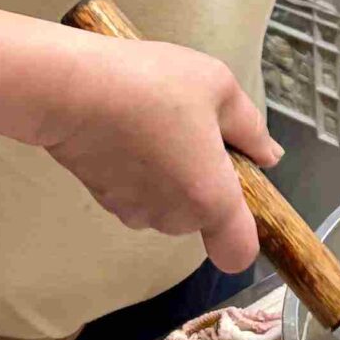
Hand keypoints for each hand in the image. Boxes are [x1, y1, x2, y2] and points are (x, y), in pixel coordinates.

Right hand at [33, 33, 276, 272]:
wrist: (71, 89)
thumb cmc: (150, 85)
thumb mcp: (218, 87)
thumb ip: (251, 128)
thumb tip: (268, 155)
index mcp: (210, 199)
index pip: (238, 254)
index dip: (245, 234)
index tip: (241, 197)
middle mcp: (173, 218)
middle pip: (201, 216)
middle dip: (204, 179)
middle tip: (195, 129)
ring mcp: (134, 212)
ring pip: (167, 202)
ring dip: (170, 173)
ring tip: (158, 122)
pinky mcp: (103, 198)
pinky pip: (137, 191)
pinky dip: (138, 169)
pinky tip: (130, 129)